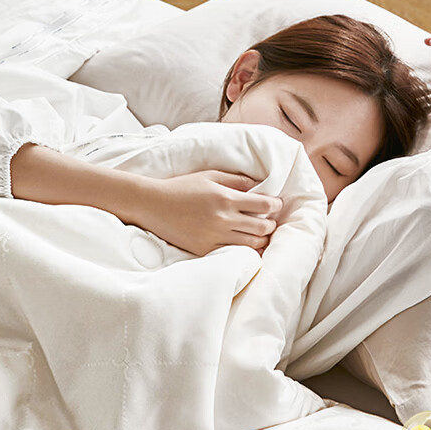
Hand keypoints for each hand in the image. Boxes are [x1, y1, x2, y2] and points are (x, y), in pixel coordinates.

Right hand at [137, 170, 282, 256]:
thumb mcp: (210, 176)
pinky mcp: (205, 250)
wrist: (154, 206)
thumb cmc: (182, 187)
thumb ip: (236, 180)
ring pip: (252, 244)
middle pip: (262, 227)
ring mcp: (214, 237)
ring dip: (261, 239)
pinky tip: (244, 243)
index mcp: (226, 198)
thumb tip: (258, 186)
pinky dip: (244, 249)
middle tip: (268, 221)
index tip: (276, 204)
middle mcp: (223, 219)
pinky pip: (234, 253)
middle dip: (270, 224)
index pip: (264, 205)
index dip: (276, 205)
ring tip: (259, 233)